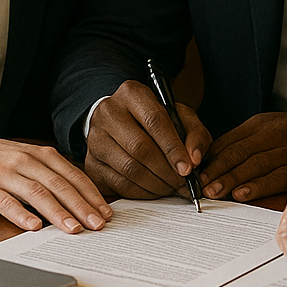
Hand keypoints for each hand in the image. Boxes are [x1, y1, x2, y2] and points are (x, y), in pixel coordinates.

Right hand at [0, 127, 112, 233]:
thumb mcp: (27, 158)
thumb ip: (50, 173)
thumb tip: (81, 198)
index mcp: (40, 154)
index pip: (73, 176)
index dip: (91, 195)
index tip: (106, 213)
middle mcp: (26, 161)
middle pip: (59, 185)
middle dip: (82, 207)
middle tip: (98, 226)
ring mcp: (5, 174)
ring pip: (37, 194)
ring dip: (58, 213)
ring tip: (74, 229)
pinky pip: (7, 203)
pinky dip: (22, 215)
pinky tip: (35, 227)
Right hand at [85, 80, 212, 199]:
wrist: (121, 123)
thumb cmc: (155, 120)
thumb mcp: (180, 116)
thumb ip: (194, 134)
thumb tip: (194, 160)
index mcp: (132, 93)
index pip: (154, 121)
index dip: (173, 148)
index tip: (188, 168)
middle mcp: (108, 112)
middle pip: (140, 148)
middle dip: (166, 171)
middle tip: (183, 183)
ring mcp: (95, 139)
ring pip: (129, 169)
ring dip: (156, 184)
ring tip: (172, 187)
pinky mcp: (91, 163)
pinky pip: (119, 184)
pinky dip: (142, 192)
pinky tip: (155, 190)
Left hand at [199, 109, 286, 201]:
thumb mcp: (273, 127)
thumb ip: (246, 142)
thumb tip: (215, 160)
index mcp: (264, 123)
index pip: (230, 140)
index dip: (211, 157)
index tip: (195, 170)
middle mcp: (276, 135)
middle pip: (240, 152)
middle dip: (217, 170)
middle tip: (201, 185)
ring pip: (255, 166)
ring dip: (232, 180)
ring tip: (214, 192)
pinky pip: (277, 179)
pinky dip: (258, 187)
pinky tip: (243, 194)